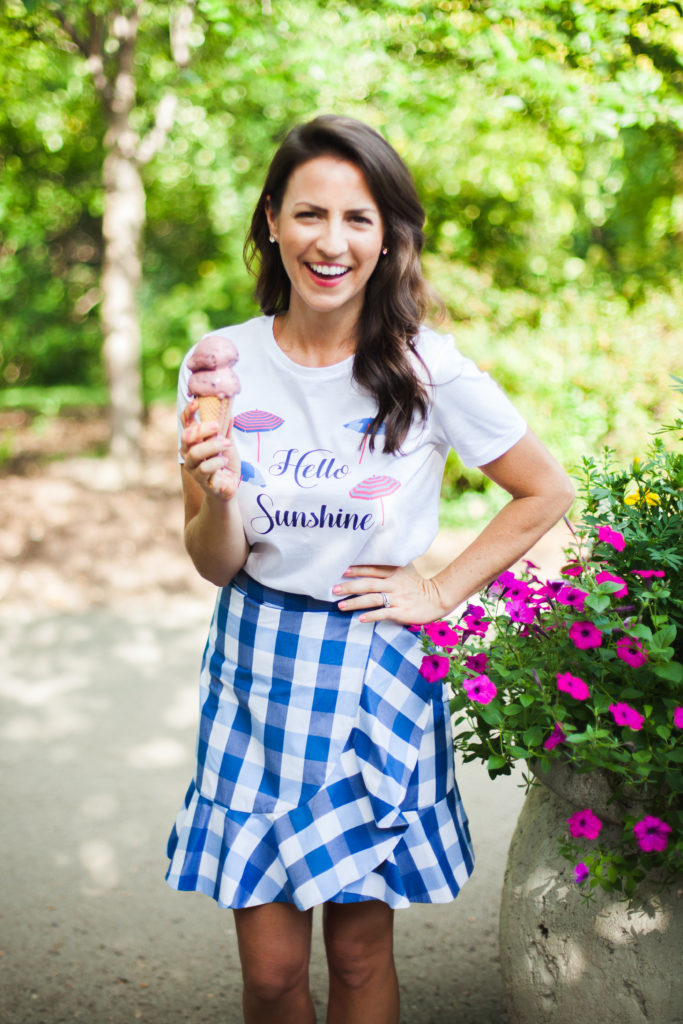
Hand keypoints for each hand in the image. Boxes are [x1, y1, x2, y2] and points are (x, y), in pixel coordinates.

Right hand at [179, 399, 240, 499]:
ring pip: (195, 454)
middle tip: (216, 426)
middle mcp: (189, 454)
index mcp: (194, 442)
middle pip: (187, 437)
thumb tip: (229, 411)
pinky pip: (205, 469)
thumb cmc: (225, 463)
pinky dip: (216, 462)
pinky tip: (224, 461)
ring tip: (226, 444)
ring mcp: (193, 468)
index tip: (197, 402)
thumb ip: (226, 430)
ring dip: (212, 446)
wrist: (229, 487)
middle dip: (201, 430)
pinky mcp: (201, 481)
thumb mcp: (227, 443)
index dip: (188, 412)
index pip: (186, 424)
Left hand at [332, 563, 448, 624]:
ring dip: (355, 602)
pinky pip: (383, 613)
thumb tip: (370, 564)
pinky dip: (371, 616)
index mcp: (394, 572)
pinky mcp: (401, 611)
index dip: (356, 570)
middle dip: (350, 586)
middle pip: (368, 584)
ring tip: (340, 606)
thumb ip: (389, 567)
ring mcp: (397, 598)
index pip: (372, 569)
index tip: (342, 571)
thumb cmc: (418, 585)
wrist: (438, 598)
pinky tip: (359, 618)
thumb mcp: (405, 570)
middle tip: (334, 589)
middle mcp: (394, 583)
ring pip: (372, 599)